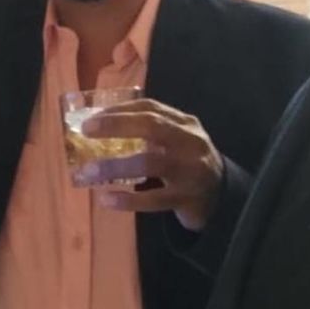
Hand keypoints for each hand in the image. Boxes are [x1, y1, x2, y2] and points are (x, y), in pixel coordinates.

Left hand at [74, 99, 223, 230]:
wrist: (222, 195)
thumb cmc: (188, 163)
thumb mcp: (178, 139)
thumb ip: (151, 132)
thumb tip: (102, 127)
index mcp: (185, 123)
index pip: (151, 108)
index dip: (120, 110)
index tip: (92, 116)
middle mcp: (189, 141)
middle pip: (152, 126)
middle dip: (117, 126)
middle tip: (87, 131)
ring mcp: (190, 170)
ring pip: (150, 163)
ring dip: (115, 166)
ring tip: (87, 172)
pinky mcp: (186, 198)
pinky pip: (153, 199)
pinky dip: (127, 200)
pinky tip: (106, 199)